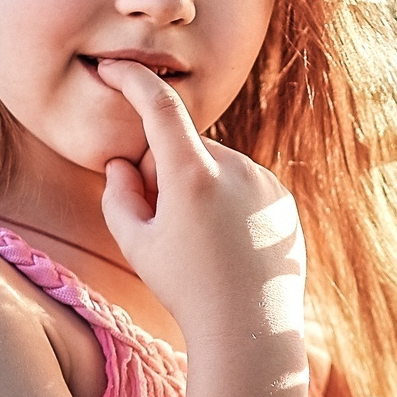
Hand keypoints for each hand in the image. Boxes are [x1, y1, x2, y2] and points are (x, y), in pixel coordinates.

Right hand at [94, 59, 304, 338]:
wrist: (249, 328)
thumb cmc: (185, 288)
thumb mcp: (135, 242)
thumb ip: (118, 192)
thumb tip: (123, 161)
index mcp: (193, 175)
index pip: (160, 107)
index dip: (134, 81)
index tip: (114, 67)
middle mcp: (236, 168)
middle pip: (185, 147)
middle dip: (166, 170)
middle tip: (164, 224)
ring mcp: (264, 183)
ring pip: (215, 166)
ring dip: (199, 187)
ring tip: (202, 243)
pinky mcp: (282, 199)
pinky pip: (243, 184)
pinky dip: (227, 202)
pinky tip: (228, 245)